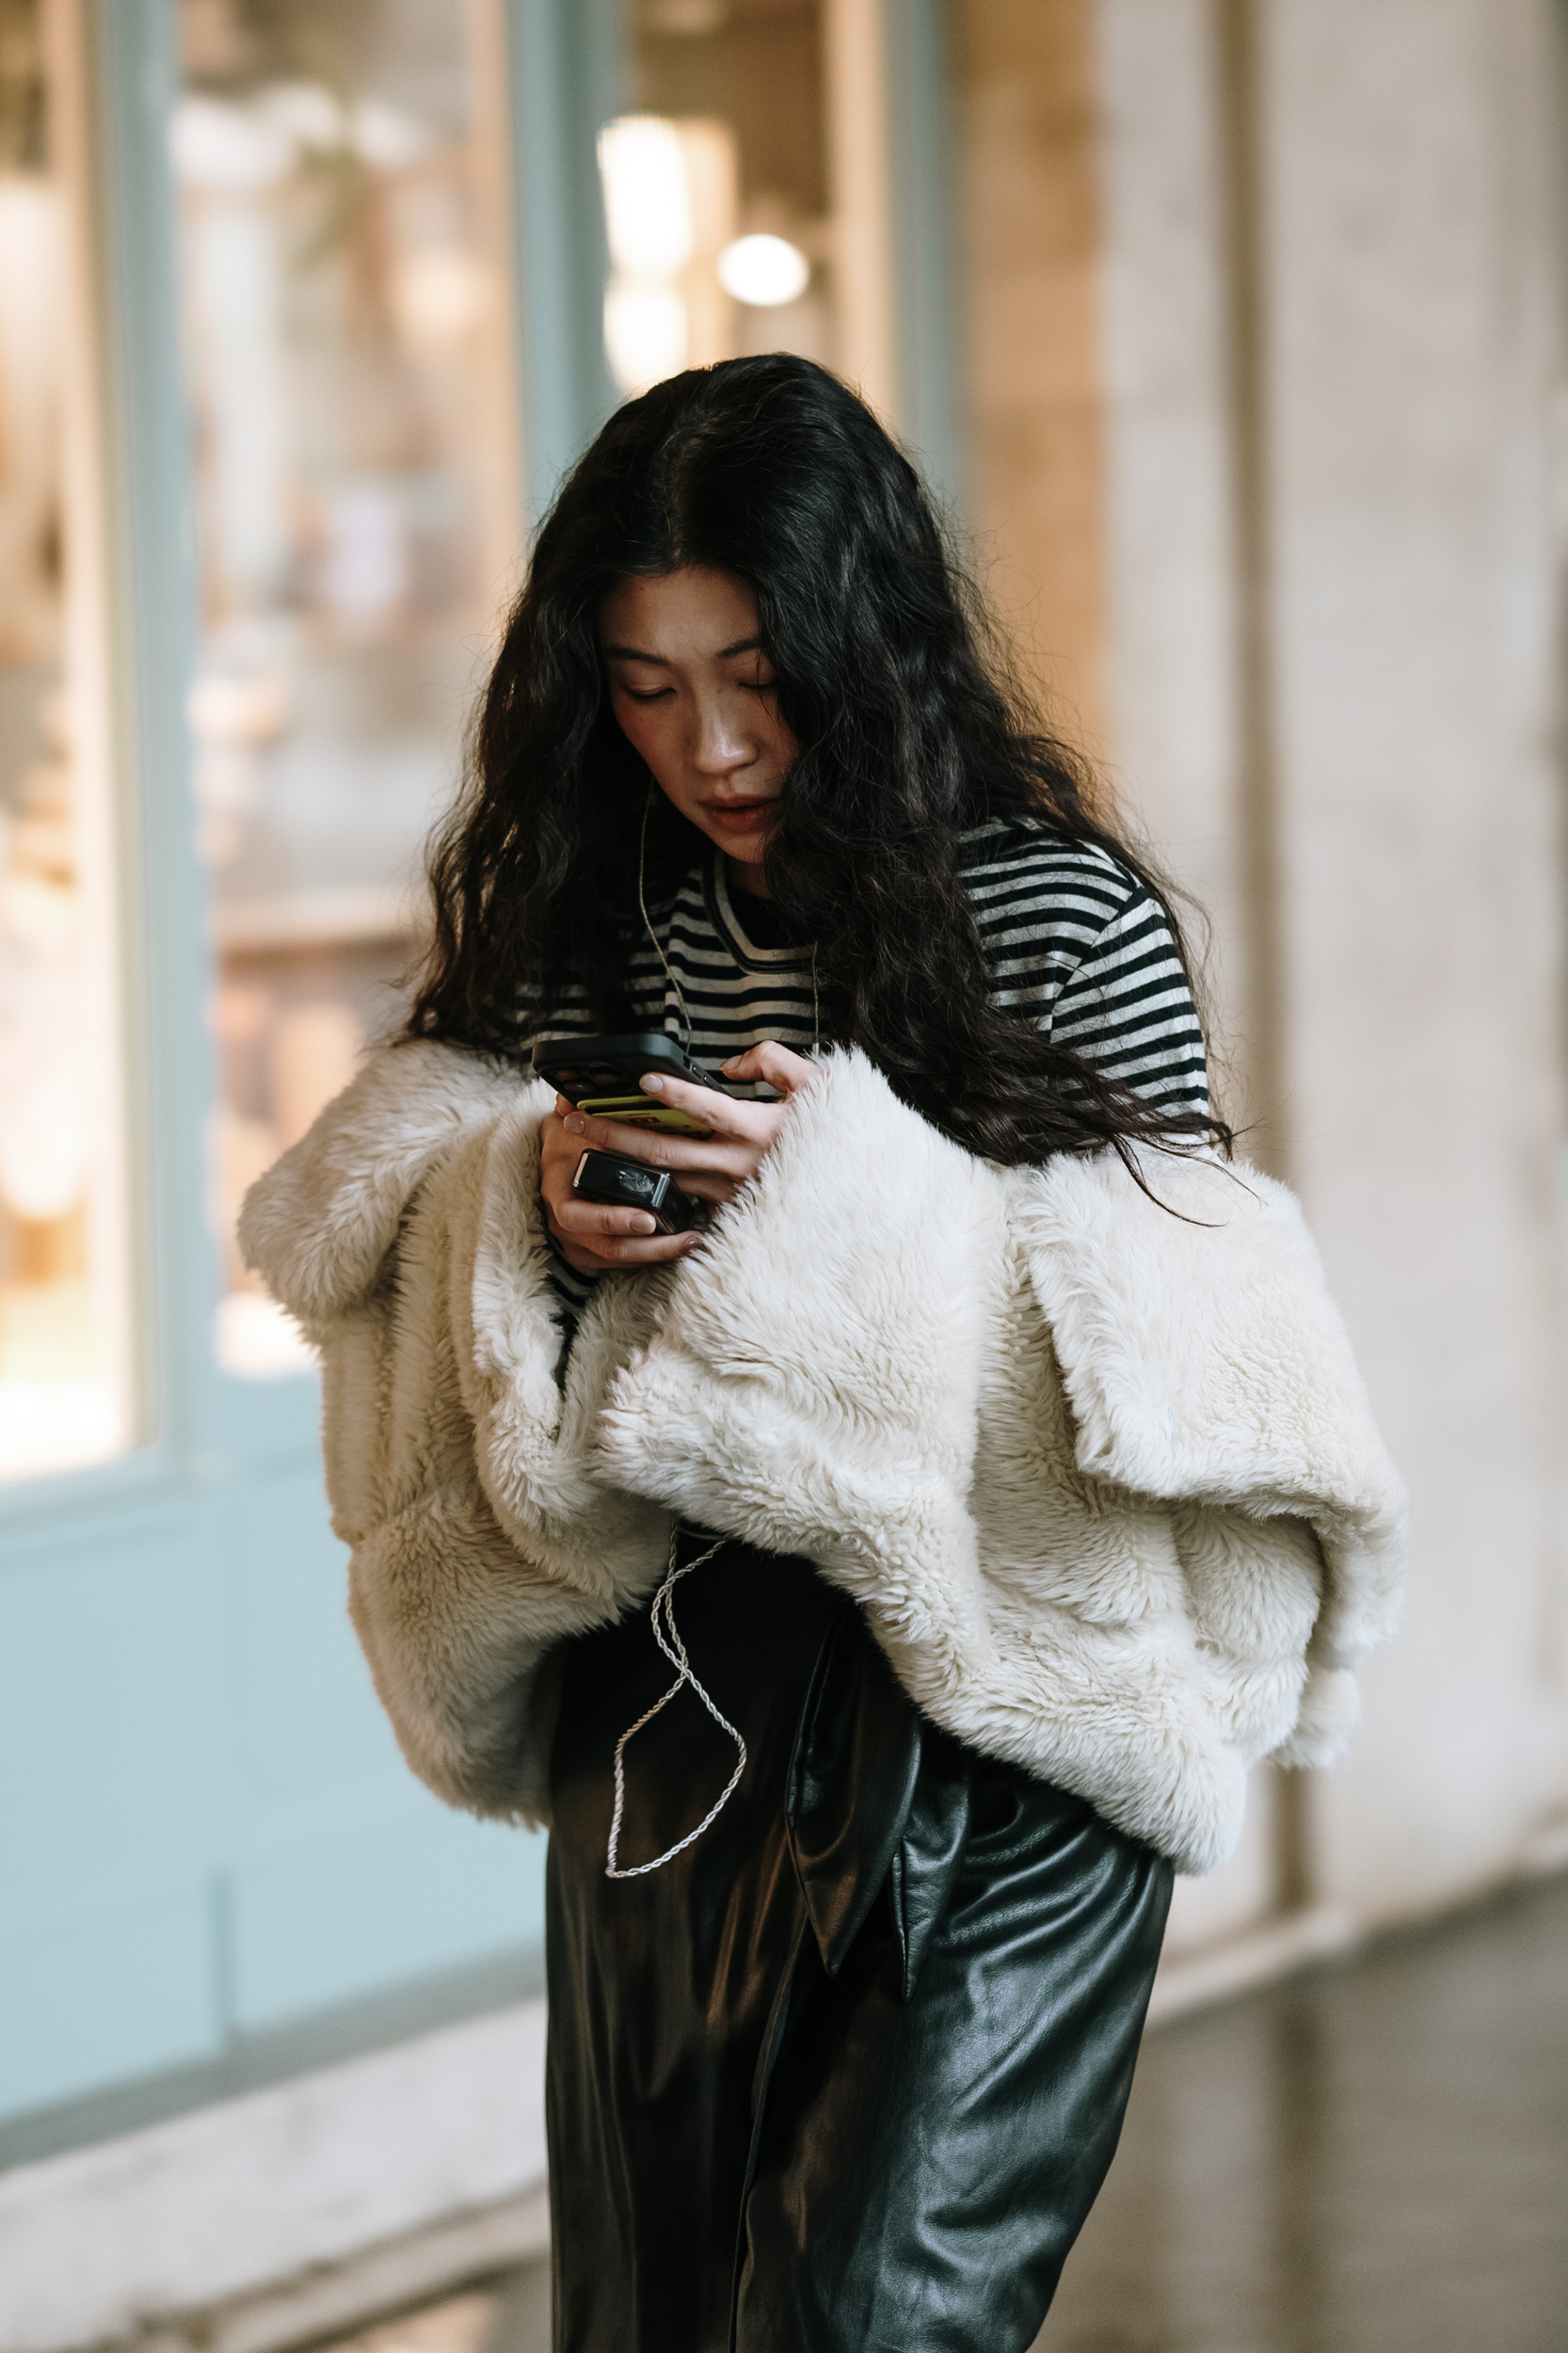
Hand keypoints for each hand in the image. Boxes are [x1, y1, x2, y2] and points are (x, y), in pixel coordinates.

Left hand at [537, 1041, 817, 1273]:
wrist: (859, 1194)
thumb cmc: (839, 1133)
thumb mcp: (817, 1084)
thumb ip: (770, 1061)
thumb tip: (727, 1066)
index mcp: (760, 1130)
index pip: (708, 1109)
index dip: (674, 1093)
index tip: (641, 1078)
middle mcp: (739, 1166)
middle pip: (663, 1152)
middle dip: (611, 1134)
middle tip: (571, 1120)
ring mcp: (730, 1194)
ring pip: (663, 1177)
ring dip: (620, 1161)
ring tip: (582, 1142)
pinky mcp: (728, 1212)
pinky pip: (681, 1197)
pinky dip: (646, 1185)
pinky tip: (613, 1175)